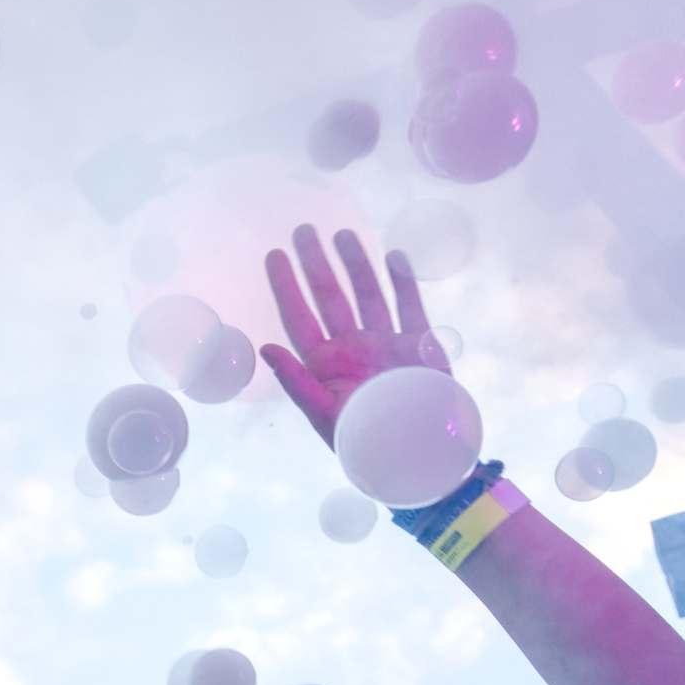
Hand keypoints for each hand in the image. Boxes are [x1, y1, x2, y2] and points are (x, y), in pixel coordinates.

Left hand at [260, 223, 453, 445]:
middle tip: (303, 229)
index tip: (273, 255)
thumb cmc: (368, 444)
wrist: (420, 456)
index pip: (299, 316)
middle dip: (317, 263)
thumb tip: (264, 347)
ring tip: (343, 233)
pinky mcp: (419, 346)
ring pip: (368, 293)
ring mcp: (387, 343)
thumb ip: (296, 380)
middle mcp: (353, 348)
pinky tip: (393, 256)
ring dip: (356, 264)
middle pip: (330, 296)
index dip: (285, 286)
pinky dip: (403, 281)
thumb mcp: (324, 415)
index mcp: (325, 364)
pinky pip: (410, 306)